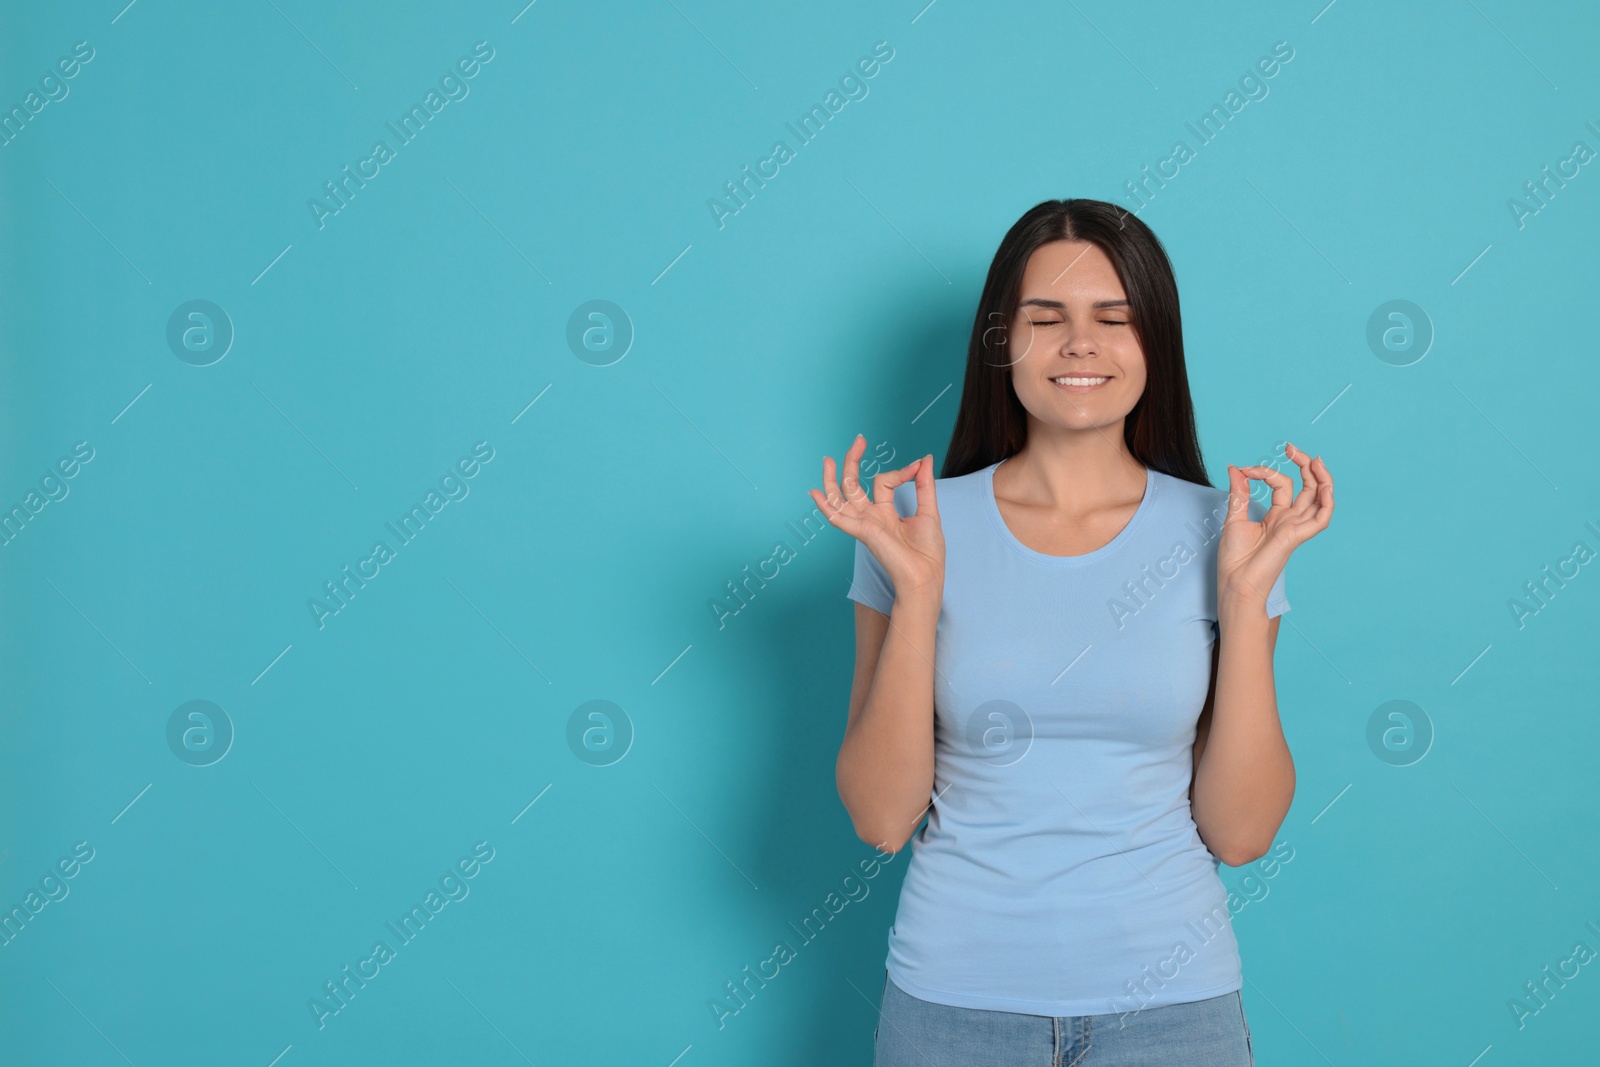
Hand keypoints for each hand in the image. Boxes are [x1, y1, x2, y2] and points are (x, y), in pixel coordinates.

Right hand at [809, 434, 945, 595]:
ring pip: (841, 498)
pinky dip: (826, 506)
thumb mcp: (929, 511)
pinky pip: (840, 518)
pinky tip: (815, 493)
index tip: (918, 466)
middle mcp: (871, 517)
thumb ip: (924, 485)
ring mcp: (865, 524)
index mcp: (885, 512)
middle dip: (854, 461)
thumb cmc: (927, 553)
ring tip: (827, 460)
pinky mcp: (864, 532)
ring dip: (832, 479)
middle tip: (859, 440)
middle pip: (854, 485)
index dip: (901, 471)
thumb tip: (925, 458)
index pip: (884, 481)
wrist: (926, 576)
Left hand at [1219, 442, 1332, 608]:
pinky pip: (1321, 519)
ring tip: (1314, 459)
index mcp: (1276, 516)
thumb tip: (1236, 468)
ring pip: (1320, 500)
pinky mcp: (1297, 537)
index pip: (1282, 485)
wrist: (1235, 582)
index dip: (1265, 472)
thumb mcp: (1234, 517)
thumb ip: (1239, 492)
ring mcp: (1296, 528)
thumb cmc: (1235, 559)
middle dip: (1304, 466)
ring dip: (1321, 478)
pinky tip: (1324, 486)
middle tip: (1291, 448)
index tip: (1244, 470)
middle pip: (1308, 488)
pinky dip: (1326, 502)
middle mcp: (1290, 521)